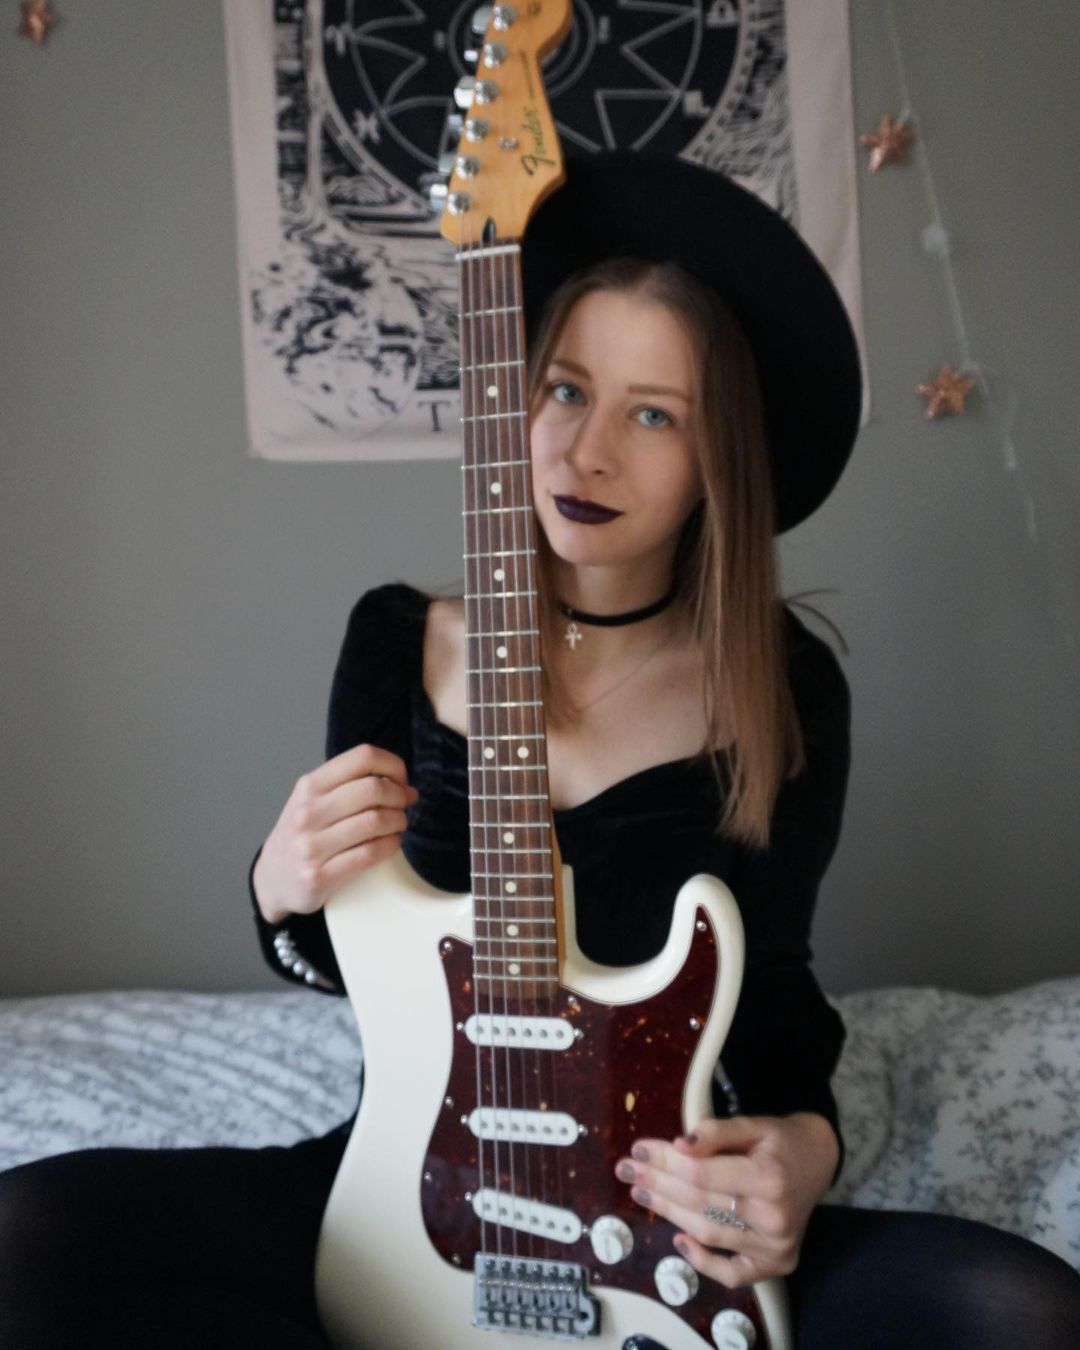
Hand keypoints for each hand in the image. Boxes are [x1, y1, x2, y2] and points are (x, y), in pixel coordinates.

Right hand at [252, 744, 418, 924]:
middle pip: (373, 788)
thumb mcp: (315, 801)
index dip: (392, 765)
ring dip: (398, 822)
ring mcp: (311, 845)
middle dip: (399, 796)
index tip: (399, 781)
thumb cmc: (303, 834)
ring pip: (375, 821)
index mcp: (310, 786)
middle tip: (402, 807)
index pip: (362, 757)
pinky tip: (391, 843)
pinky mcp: (320, 875)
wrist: (273, 878)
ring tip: (398, 826)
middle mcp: (308, 811)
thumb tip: (409, 790)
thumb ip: (355, 789)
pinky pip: (369, 854)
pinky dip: (391, 845)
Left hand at [614, 1113, 838, 1287]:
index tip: (639, 1150)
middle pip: (700, 1203)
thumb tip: (679, 1146)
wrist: (818, 1162)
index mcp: (769, 1176)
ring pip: (708, 1234)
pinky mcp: (775, 1263)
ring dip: (669, 1214)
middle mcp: (774, 1217)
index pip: (701, 1174)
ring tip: (642, 1194)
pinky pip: (732, 1273)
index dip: (665, 1162)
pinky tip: (678, 1240)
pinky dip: (702, 1262)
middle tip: (628, 1170)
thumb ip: (716, 1133)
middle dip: (658, 1185)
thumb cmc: (781, 1141)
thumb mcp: (752, 1124)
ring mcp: (775, 1246)